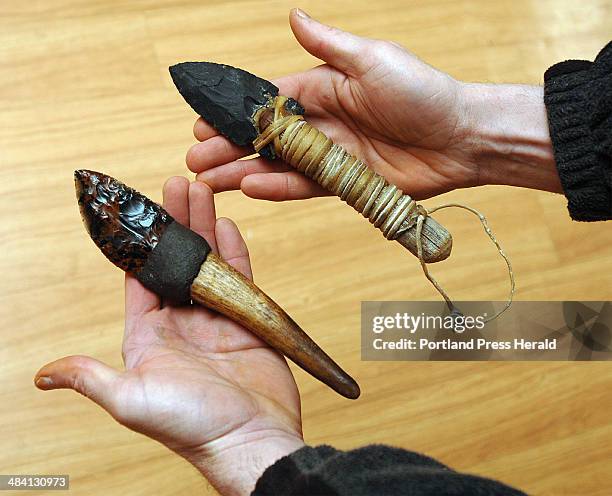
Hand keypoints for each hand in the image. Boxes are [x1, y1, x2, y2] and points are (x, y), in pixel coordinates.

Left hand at [35, 178, 303, 495]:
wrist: (251, 440)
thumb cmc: (192, 426)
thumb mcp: (132, 399)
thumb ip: (92, 377)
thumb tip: (44, 376)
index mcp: (148, 335)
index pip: (139, 278)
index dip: (141, 243)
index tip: (142, 209)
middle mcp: (180, 324)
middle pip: (175, 262)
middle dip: (176, 224)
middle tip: (176, 185)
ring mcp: (215, 320)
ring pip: (207, 264)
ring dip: (205, 228)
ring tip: (201, 193)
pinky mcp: (247, 321)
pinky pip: (239, 278)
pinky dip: (234, 251)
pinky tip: (228, 225)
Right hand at [187, 9, 560, 200]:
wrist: (461, 137)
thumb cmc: (422, 92)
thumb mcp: (372, 60)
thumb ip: (328, 45)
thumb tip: (293, 15)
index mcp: (323, 87)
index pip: (268, 100)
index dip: (234, 112)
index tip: (202, 121)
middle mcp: (323, 121)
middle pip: (265, 137)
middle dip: (229, 147)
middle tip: (196, 159)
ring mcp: (332, 154)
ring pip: (278, 165)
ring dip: (243, 171)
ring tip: (210, 179)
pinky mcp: (345, 183)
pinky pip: (305, 187)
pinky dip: (278, 189)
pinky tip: (249, 188)